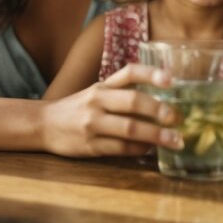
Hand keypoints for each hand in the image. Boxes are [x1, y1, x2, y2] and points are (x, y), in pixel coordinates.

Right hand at [41, 64, 183, 157]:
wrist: (43, 125)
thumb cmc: (79, 108)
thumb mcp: (98, 92)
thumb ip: (124, 93)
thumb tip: (164, 103)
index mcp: (102, 85)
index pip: (129, 72)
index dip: (151, 74)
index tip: (171, 80)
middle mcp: (97, 100)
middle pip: (133, 102)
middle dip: (159, 110)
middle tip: (178, 118)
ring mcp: (92, 123)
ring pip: (129, 128)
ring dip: (156, 135)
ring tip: (174, 140)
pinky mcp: (89, 146)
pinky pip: (120, 148)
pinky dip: (139, 149)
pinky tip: (150, 149)